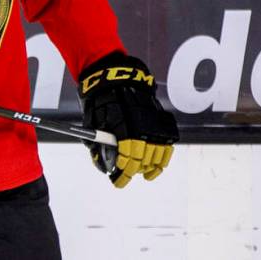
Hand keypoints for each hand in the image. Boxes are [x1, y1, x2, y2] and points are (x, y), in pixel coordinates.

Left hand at [78, 51, 178, 187]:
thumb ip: (97, 144)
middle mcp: (144, 131)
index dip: (123, 174)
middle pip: (142, 160)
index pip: (128, 161)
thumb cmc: (103, 101)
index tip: (117, 181)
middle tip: (125, 175)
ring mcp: (156, 127)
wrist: (118, 78)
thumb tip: (101, 164)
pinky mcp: (163, 124)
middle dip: (133, 170)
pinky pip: (166, 148)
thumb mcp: (94, 122)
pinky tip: (155, 166)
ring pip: (157, 157)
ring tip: (142, 173)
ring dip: (148, 168)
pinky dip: (162, 159)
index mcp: (126, 131)